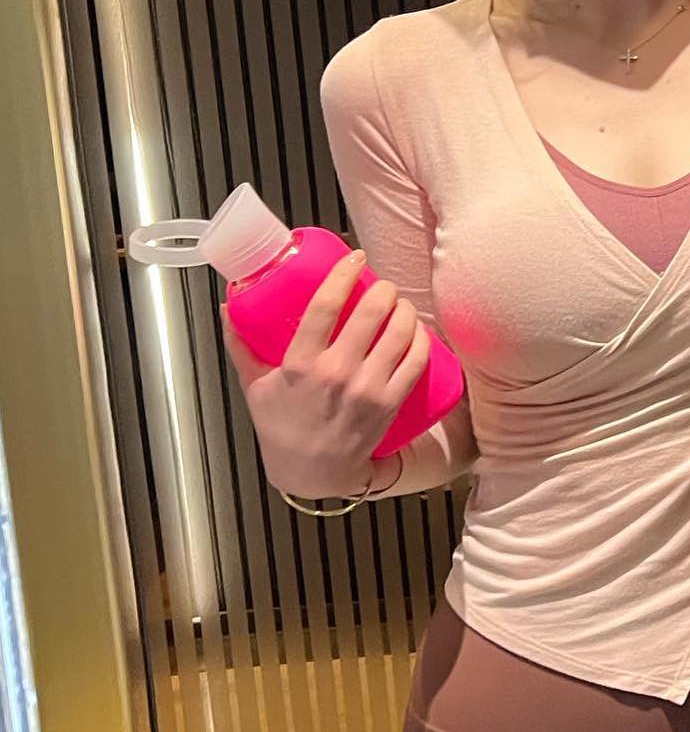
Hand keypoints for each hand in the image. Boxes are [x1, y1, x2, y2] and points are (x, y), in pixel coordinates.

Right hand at [220, 248, 430, 497]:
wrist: (313, 472)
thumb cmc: (282, 427)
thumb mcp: (254, 385)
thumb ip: (240, 343)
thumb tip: (227, 305)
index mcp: (301, 364)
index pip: (325, 306)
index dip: (344, 275)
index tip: (354, 258)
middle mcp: (337, 374)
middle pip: (371, 314)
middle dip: (384, 290)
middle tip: (383, 285)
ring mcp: (367, 389)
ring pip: (399, 334)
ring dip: (405, 310)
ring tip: (400, 304)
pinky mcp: (390, 404)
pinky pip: (415, 361)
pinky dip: (420, 339)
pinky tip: (416, 329)